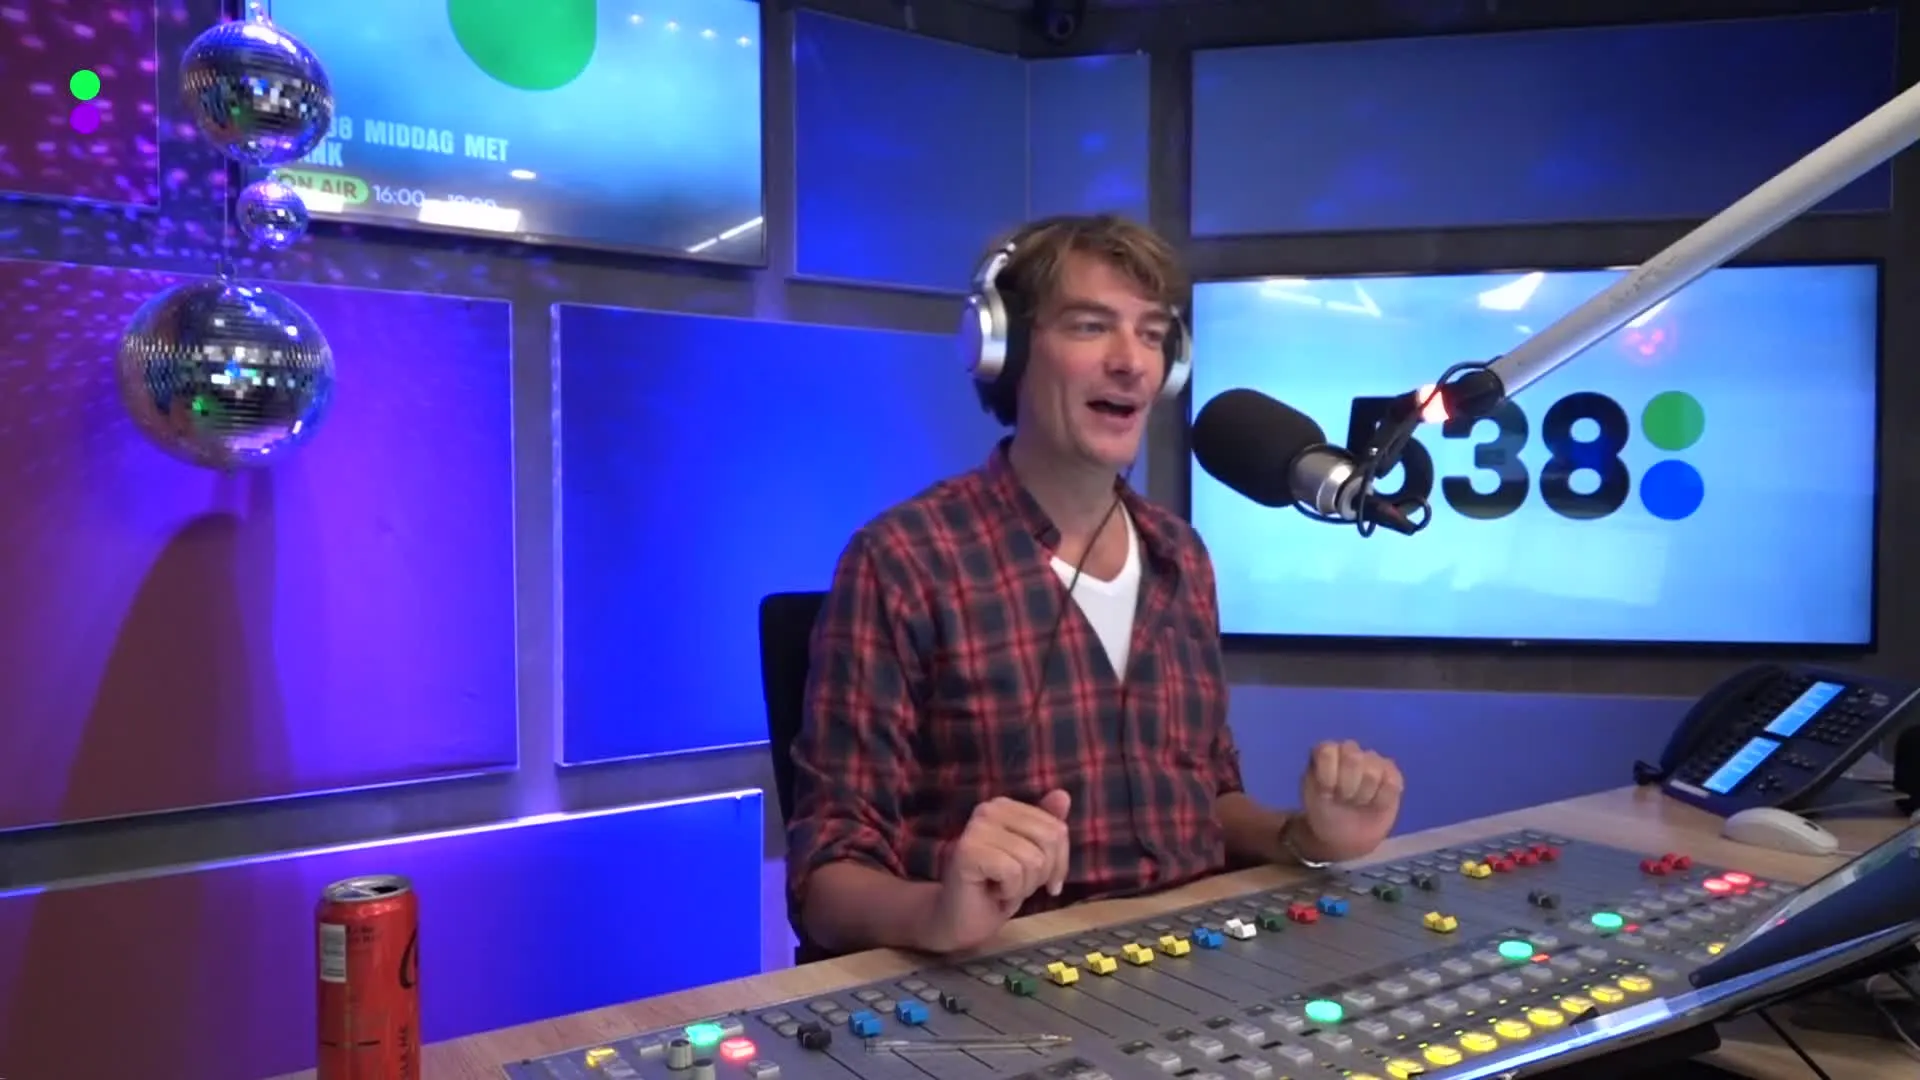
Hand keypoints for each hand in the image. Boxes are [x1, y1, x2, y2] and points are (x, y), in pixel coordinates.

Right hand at [920, 791, 1070, 953]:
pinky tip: (992, 893)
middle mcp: (988, 809)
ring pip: (1033, 859)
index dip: (1059, 863)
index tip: (1046, 881)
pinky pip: (1013, 872)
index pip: (1057, 828)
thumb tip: (1063, 794)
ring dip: (1024, 886)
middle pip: (1049, 839)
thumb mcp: (1032, 857)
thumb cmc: (998, 888)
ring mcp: (976, 828)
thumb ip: (1047, 827)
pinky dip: (1010, 892)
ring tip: (1003, 889)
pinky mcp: (968, 851)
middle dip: (1042, 874)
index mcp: (1004, 806)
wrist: (961, 920)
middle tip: (1018, 885)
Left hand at [1298, 741, 1402, 861]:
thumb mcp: (1311, 798)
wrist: (1345, 836)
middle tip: (1344, 799)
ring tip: (1358, 802)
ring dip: (1363, 795)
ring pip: (1373, 773)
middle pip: (1353, 757)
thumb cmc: (1325, 812)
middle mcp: (1350, 750)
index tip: (1326, 793)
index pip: (1327, 751)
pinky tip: (1375, 804)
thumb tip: (1330, 761)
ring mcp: (1373, 760)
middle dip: (1347, 786)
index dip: (1328, 776)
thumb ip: (1317, 778)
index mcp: (1326, 752)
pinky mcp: (1392, 775)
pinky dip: (1382, 800)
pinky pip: (1391, 784)